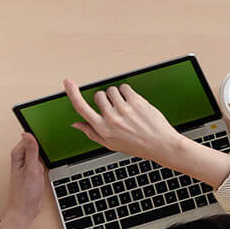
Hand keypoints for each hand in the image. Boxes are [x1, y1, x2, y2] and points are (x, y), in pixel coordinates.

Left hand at [0, 132, 48, 228]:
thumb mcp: (31, 170)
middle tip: (52, 146)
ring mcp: (28, 165)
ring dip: (46, 153)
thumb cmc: (24, 193)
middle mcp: (21, 159)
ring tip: (52, 155)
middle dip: (44, 144)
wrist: (25, 210)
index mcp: (18, 155)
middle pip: (35, 143)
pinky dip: (47, 161)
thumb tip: (27, 133)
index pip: (29, 137)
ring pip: (39, 152)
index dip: (40, 135)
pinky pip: (41, 160)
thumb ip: (30, 151)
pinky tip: (51, 163)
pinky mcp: (33, 171)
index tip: (49, 134)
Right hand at [64, 79, 187, 165]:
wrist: (161, 144)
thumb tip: (76, 124)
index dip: (72, 93)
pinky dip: (127, 92)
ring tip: (126, 108)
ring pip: (111, 90)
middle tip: (115, 109)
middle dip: (104, 99)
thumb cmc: (137, 145)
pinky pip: (124, 87)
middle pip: (98, 95)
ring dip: (117, 95)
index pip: (81, 108)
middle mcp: (111, 119)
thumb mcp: (110, 144)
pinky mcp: (136, 102)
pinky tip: (133, 103)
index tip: (67, 83)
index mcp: (102, 129)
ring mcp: (124, 109)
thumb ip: (92, 133)